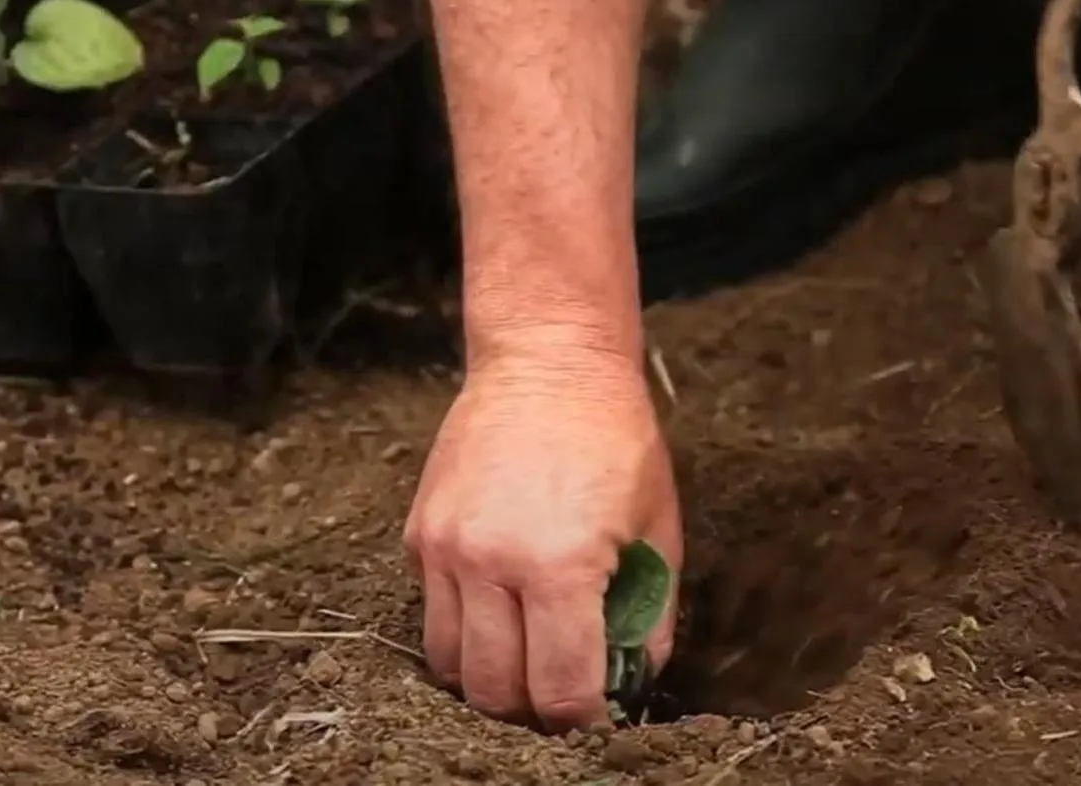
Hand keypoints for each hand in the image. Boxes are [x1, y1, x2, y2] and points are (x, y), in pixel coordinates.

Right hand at [403, 343, 681, 730]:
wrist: (548, 361)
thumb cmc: (615, 439)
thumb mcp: (659, 526)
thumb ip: (651, 612)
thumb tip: (637, 678)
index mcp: (561, 565)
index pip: (561, 687)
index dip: (581, 719)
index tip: (595, 717)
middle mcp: (492, 562)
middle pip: (496, 690)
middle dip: (531, 711)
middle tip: (558, 697)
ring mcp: (447, 549)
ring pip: (449, 664)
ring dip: (488, 679)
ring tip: (524, 664)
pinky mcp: (421, 535)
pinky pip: (432, 615)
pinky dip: (463, 632)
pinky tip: (499, 612)